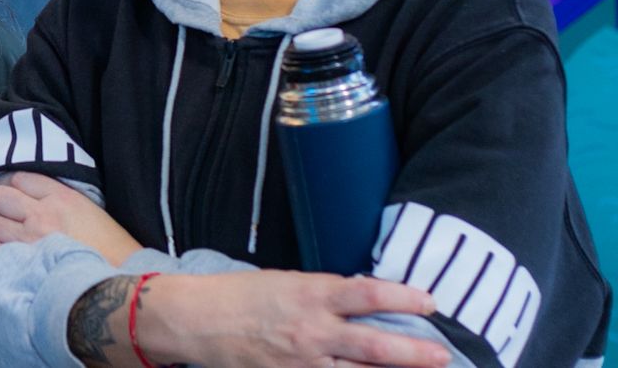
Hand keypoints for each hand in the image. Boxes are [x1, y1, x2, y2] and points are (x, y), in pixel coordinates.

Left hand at [0, 171, 143, 265]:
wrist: (114, 289)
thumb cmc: (109, 251)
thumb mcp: (90, 211)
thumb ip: (59, 198)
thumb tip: (30, 193)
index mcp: (61, 197)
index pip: (19, 178)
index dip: (7, 181)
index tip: (5, 188)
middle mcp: (42, 214)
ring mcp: (28, 240)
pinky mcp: (19, 264)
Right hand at [139, 270, 450, 367]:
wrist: (197, 320)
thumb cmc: (240, 295)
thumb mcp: (286, 282)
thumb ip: (324, 294)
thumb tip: (364, 301)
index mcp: (310, 295)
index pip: (368, 294)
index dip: (404, 298)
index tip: (430, 302)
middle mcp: (312, 331)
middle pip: (375, 346)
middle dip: (415, 353)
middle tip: (443, 354)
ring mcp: (303, 363)